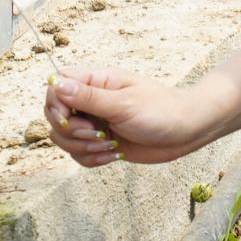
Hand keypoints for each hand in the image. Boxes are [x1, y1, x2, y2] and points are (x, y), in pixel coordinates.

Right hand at [43, 67, 216, 167]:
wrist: (187, 132)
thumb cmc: (162, 110)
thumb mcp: (124, 104)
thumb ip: (88, 97)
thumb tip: (56, 84)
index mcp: (96, 81)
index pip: (55, 87)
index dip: (56, 106)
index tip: (71, 119)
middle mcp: (91, 101)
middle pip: (53, 116)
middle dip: (71, 131)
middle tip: (99, 133)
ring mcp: (94, 122)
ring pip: (63, 138)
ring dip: (82, 147)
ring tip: (110, 145)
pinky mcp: (100, 143)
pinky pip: (78, 154)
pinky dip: (92, 159)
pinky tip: (114, 155)